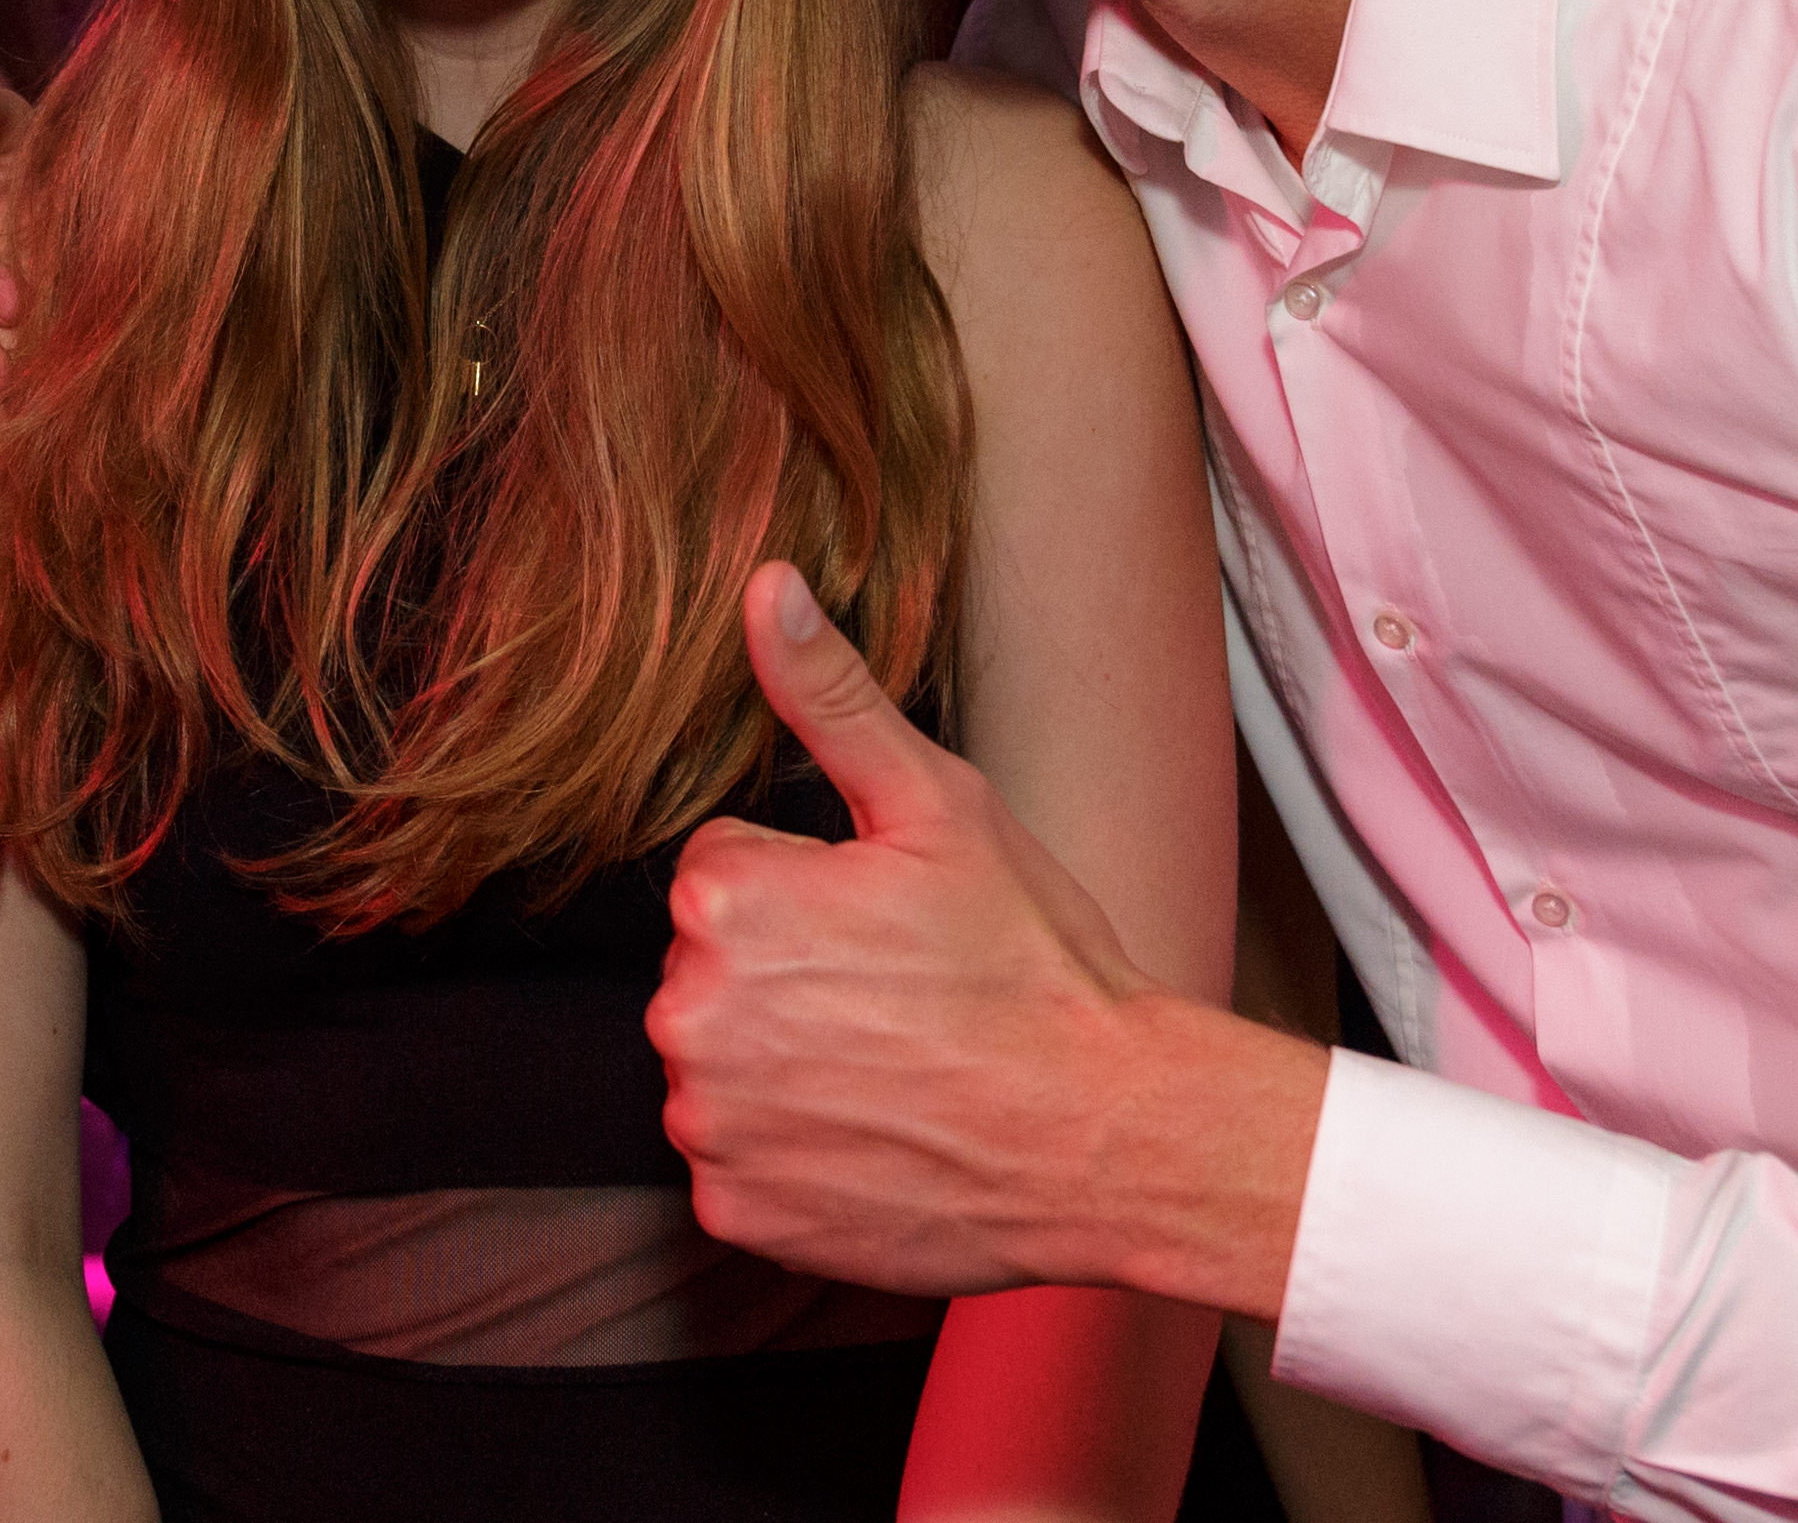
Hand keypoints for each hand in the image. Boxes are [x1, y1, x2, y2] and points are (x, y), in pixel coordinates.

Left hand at [650, 564, 1324, 1319]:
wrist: (1109, 1134)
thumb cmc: (1032, 965)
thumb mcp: (939, 805)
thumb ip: (830, 696)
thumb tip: (764, 586)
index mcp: (724, 904)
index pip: (720, 873)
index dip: (808, 891)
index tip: (884, 923)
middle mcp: (688, 1017)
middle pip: (709, 971)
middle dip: (786, 975)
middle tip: (899, 996)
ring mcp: (710, 1124)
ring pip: (721, 1066)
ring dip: (784, 1066)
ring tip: (895, 1066)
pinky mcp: (736, 1211)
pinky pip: (737, 1162)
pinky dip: (792, 1156)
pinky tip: (876, 1137)